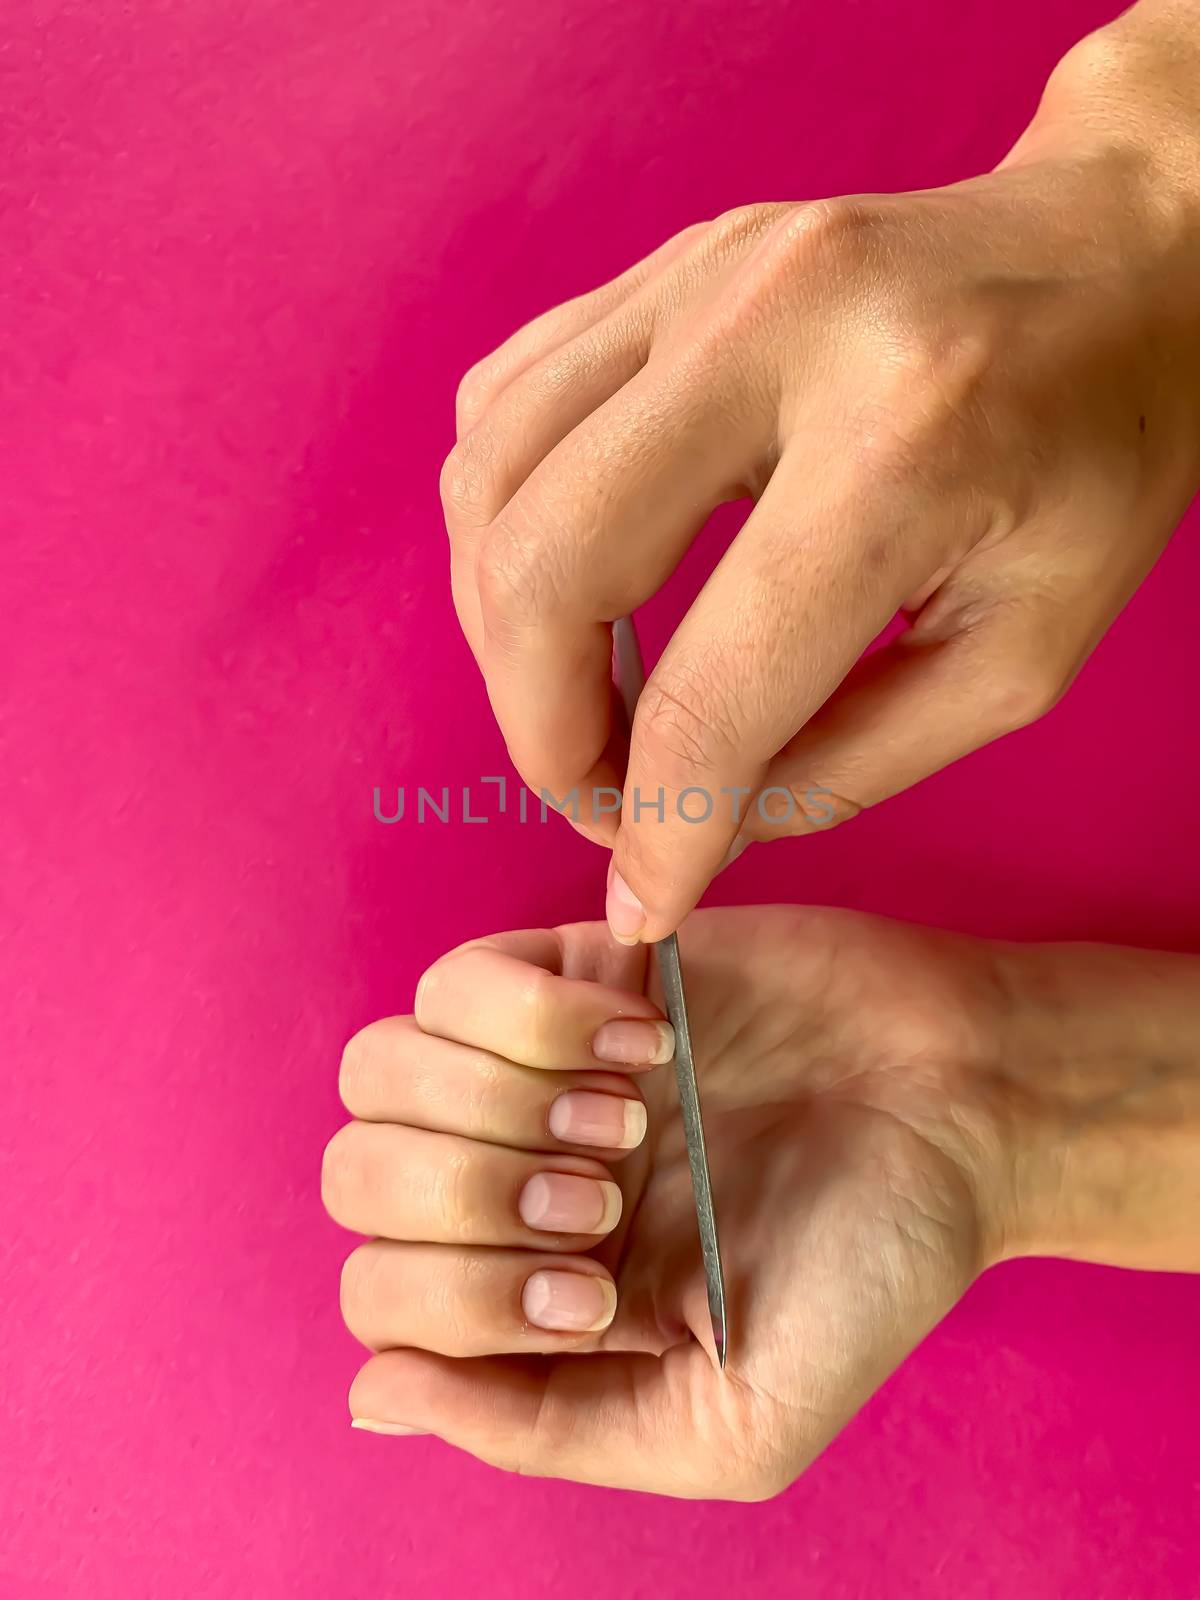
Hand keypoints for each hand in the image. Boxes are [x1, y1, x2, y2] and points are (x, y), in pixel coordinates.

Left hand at [321, 907, 1199, 1496]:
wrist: (968, 1109)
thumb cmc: (867, 1271)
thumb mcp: (729, 1422)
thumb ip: (548, 1427)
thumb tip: (371, 1394)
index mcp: (529, 1289)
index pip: (381, 1300)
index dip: (462, 1303)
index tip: (603, 1297)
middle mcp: (511, 1170)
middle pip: (358, 1177)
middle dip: (471, 1199)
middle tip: (606, 1199)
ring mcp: (533, 1062)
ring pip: (381, 1069)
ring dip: (494, 1101)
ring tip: (628, 1116)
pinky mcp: (575, 964)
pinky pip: (456, 976)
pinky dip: (532, 1015)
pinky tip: (645, 1041)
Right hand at [441, 14, 1199, 940]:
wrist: (1127, 249)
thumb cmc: (1104, 453)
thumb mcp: (1023, 653)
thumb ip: (849, 763)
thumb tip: (689, 838)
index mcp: (903, 445)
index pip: (711, 693)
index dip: (658, 828)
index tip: (645, 894)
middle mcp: (773, 331)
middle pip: (545, 568)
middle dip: (541, 729)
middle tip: (600, 791)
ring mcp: (701, 275)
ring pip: (490, 481)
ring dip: (503, 629)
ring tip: (577, 698)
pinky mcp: (663, 263)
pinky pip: (502, 402)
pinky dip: (503, 519)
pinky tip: (568, 575)